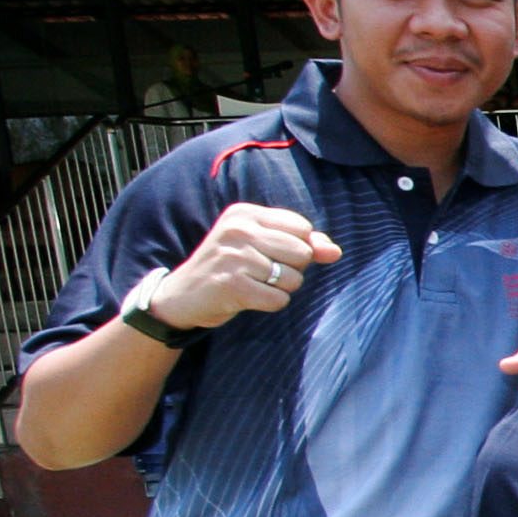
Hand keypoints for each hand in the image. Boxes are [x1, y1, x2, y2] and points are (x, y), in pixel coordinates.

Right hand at [148, 203, 339, 330]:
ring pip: (293, 278)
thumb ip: (303, 244)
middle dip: (292, 270)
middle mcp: (238, 229)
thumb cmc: (230, 268)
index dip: (299, 247)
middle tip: (263, 273)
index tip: (272, 254)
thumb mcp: (261, 246)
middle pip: (302, 252)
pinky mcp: (232, 285)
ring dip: (281, 289)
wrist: (182, 295)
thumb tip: (335, 251)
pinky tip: (248, 297)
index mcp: (245, 213)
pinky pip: (279, 299)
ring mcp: (234, 256)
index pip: (302, 228)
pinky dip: (270, 303)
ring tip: (254, 284)